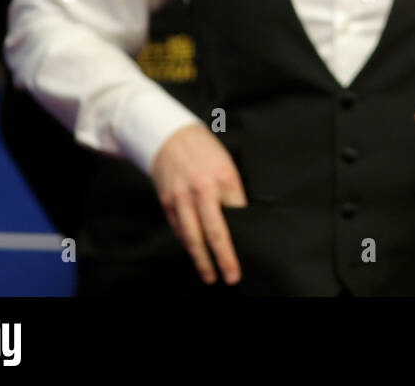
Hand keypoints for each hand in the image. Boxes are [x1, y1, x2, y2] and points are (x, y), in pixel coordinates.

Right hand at [150, 123, 246, 284]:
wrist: (171, 136)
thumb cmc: (205, 152)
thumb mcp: (227, 165)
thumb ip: (232, 193)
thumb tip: (239, 221)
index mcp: (225, 179)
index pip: (237, 216)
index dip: (242, 238)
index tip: (247, 253)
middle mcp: (203, 191)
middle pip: (215, 233)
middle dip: (224, 258)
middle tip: (231, 277)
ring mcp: (182, 199)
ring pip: (193, 237)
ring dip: (202, 260)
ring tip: (210, 276)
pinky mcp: (167, 203)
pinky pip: (179, 230)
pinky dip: (187, 245)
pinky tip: (195, 255)